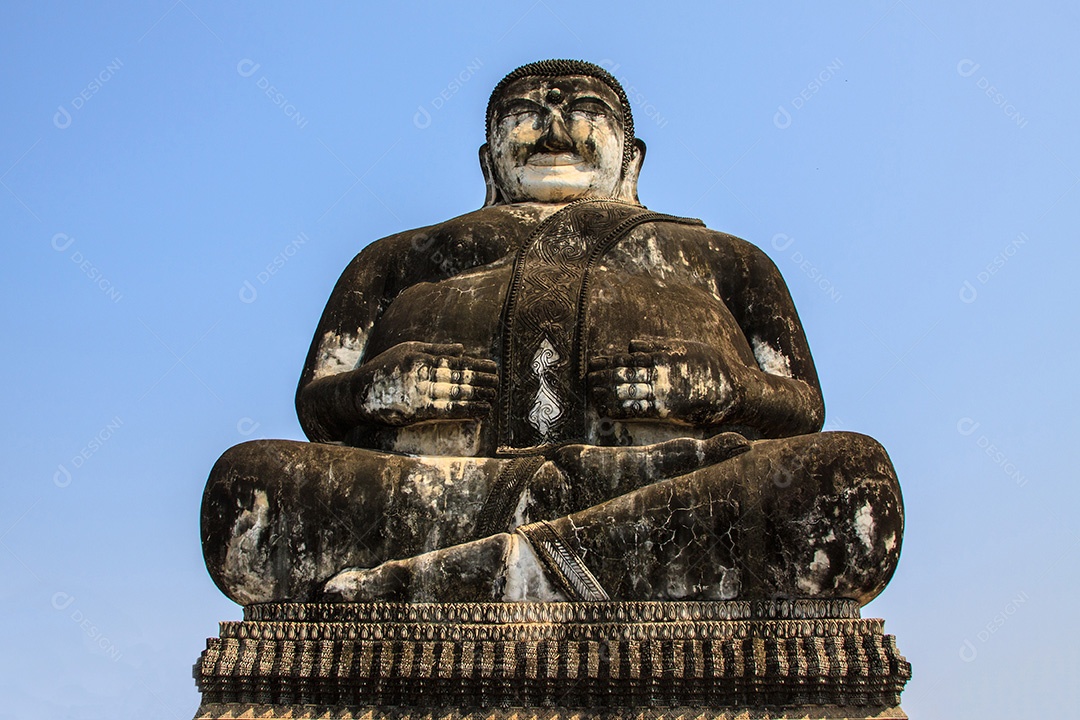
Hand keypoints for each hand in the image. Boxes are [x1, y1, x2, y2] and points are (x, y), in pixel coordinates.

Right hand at [357, 341, 497, 425]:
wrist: (356, 393)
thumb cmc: (383, 369)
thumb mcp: (406, 350)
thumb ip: (434, 349)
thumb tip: (462, 349)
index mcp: (420, 357)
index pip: (455, 362)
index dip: (476, 365)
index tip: (493, 367)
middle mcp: (420, 374)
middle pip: (458, 377)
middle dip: (481, 380)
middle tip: (499, 382)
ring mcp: (418, 393)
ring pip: (455, 394)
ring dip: (478, 396)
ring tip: (494, 397)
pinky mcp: (415, 412)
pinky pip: (447, 411)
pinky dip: (467, 411)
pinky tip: (481, 412)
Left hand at [588, 338, 745, 424]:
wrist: (733, 389)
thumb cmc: (711, 366)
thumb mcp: (686, 346)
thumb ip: (659, 344)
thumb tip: (632, 342)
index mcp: (663, 355)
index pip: (628, 358)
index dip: (608, 361)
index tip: (593, 363)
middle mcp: (660, 373)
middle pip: (623, 374)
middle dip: (603, 376)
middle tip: (586, 378)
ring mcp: (662, 392)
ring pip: (627, 391)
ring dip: (607, 392)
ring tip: (591, 393)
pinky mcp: (667, 409)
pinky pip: (637, 410)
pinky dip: (619, 409)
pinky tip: (605, 410)